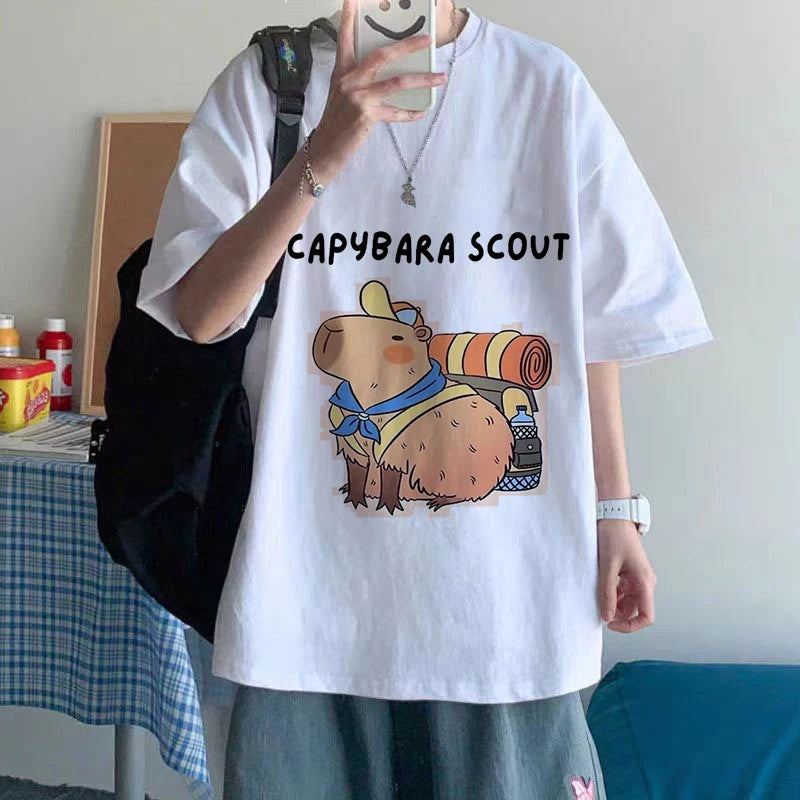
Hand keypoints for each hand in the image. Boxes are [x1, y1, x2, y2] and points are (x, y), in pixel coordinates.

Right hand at [311, 0, 447, 179]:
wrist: (325, 149)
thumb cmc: (336, 122)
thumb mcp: (342, 94)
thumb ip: (359, 79)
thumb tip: (387, 70)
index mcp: (342, 72)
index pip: (345, 38)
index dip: (349, 16)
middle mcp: (349, 81)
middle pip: (382, 55)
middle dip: (407, 45)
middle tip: (426, 39)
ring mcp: (358, 98)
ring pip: (396, 82)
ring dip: (422, 80)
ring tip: (440, 77)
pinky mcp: (366, 116)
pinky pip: (396, 111)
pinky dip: (410, 112)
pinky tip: (421, 111)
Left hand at [597, 519, 656, 632]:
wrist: (615, 515)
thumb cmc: (614, 536)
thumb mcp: (607, 566)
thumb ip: (607, 592)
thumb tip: (607, 617)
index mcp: (645, 582)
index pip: (646, 616)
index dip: (630, 626)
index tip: (610, 623)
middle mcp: (645, 582)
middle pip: (636, 611)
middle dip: (618, 614)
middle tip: (599, 608)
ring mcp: (638, 578)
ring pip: (628, 602)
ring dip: (614, 604)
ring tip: (599, 594)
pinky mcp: (630, 573)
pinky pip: (624, 591)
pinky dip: (613, 593)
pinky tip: (602, 586)